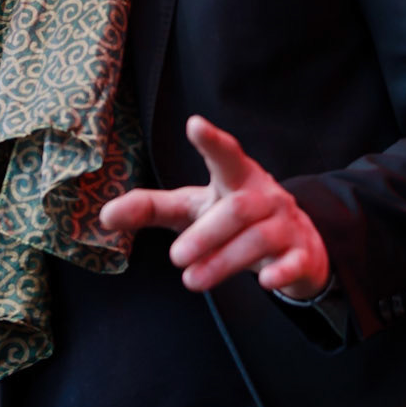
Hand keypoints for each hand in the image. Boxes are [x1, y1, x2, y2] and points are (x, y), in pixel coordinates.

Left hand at [98, 115, 330, 300]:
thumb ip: (151, 208)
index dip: (211, 141)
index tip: (194, 123)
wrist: (296, 245)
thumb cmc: (232, 221)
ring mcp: (286, 225)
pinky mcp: (302, 255)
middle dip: (206, 233)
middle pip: (238, 208)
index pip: (225, 155)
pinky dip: (280, 272)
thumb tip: (104, 215)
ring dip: (224, 260)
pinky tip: (265, 283)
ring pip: (258, 238)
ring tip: (191, 279)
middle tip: (175, 257)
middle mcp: (264, 196)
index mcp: (236, 177)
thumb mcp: (192, 209)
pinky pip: (293, 261)